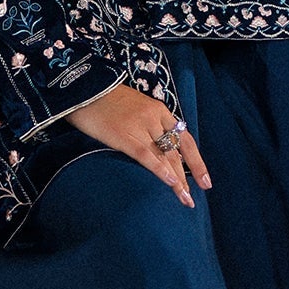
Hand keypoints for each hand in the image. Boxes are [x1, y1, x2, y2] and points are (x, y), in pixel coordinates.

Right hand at [65, 82, 211, 207]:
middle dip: (187, 178)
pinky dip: (160, 170)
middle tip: (192, 199)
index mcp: (159, 110)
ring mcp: (141, 126)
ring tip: (185, 200)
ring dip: (177, 181)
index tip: (204, 181)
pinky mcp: (125, 135)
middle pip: (176, 152)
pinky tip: (170, 183)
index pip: (185, 139)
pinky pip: (147, 156)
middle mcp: (154, 118)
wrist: (84, 88)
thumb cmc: (106, 101)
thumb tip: (159, 152)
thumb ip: (149, 126)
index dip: (196, 162)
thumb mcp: (135, 108)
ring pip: (165, 157)